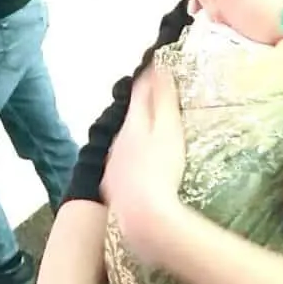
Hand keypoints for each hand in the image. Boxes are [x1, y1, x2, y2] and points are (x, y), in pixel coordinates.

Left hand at [101, 66, 184, 265]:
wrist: (144, 216)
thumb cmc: (162, 169)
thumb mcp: (169, 129)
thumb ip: (163, 99)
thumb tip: (159, 68)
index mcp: (133, 123)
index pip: (140, 92)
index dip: (150, 78)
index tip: (158, 67)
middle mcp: (118, 141)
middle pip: (132, 117)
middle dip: (144, 107)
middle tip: (159, 100)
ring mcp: (113, 166)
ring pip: (125, 142)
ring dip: (138, 135)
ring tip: (153, 135)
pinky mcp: (114, 188)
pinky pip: (124, 166)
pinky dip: (133, 161)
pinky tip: (142, 169)